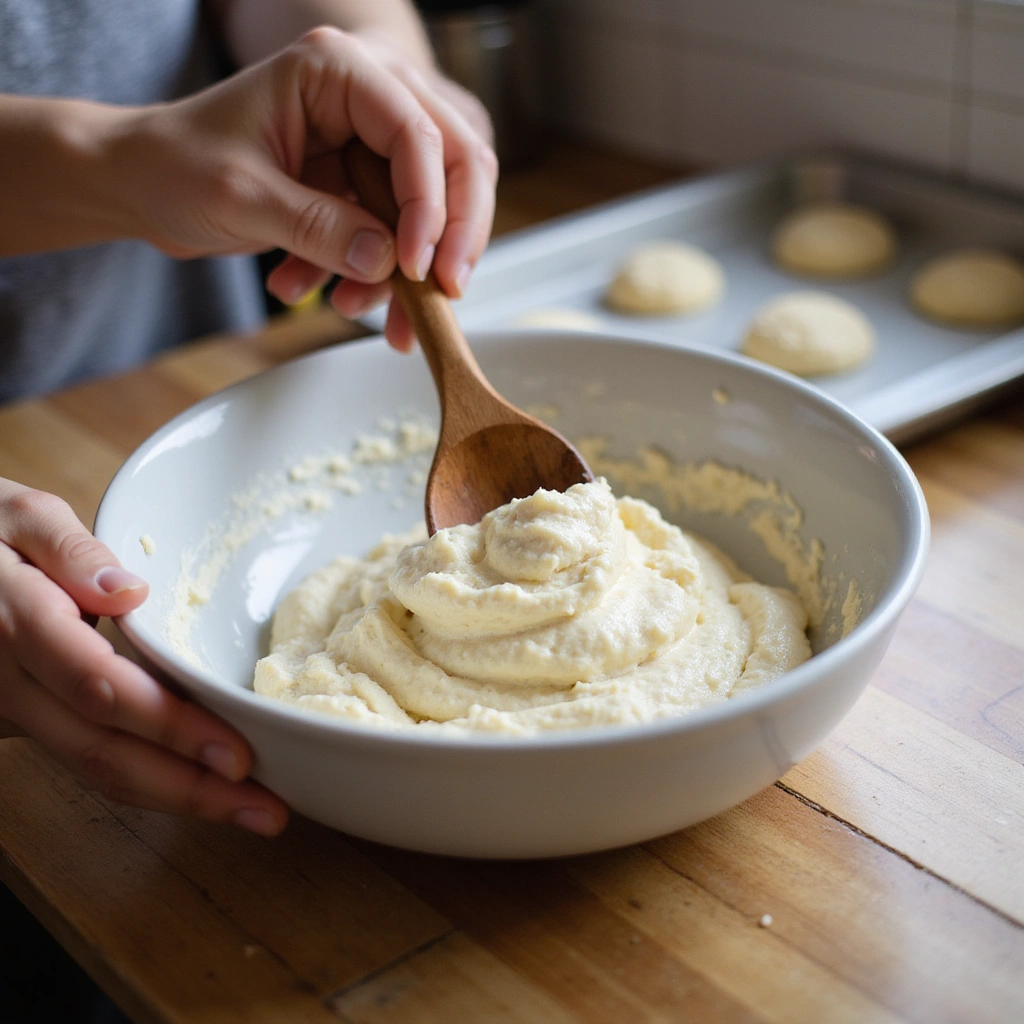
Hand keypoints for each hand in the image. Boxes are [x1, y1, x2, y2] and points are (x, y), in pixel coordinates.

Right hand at [0, 480, 287, 835]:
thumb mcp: (21, 516)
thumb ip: (71, 550)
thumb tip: (128, 592)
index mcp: (15, 624)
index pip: (100, 688)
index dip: (169, 727)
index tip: (235, 753)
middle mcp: (10, 683)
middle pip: (101, 752)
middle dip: (188, 789)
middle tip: (266, 810)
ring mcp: (13, 711)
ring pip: (92, 769)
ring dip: (175, 798)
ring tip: (250, 810)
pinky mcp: (25, 722)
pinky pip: (85, 760)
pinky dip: (146, 782)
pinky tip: (201, 789)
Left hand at [111, 26, 497, 350]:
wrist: (140, 185)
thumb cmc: (173, 165)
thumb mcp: (242, 197)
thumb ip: (318, 227)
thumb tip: (386, 262)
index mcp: (338, 72)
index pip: (419, 133)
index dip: (431, 205)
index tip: (415, 266)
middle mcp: (365, 98)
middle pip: (454, 162)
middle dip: (451, 236)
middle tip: (442, 293)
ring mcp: (367, 143)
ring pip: (435, 206)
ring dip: (409, 269)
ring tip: (357, 309)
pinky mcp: (360, 186)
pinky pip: (397, 234)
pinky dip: (376, 276)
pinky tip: (329, 297)